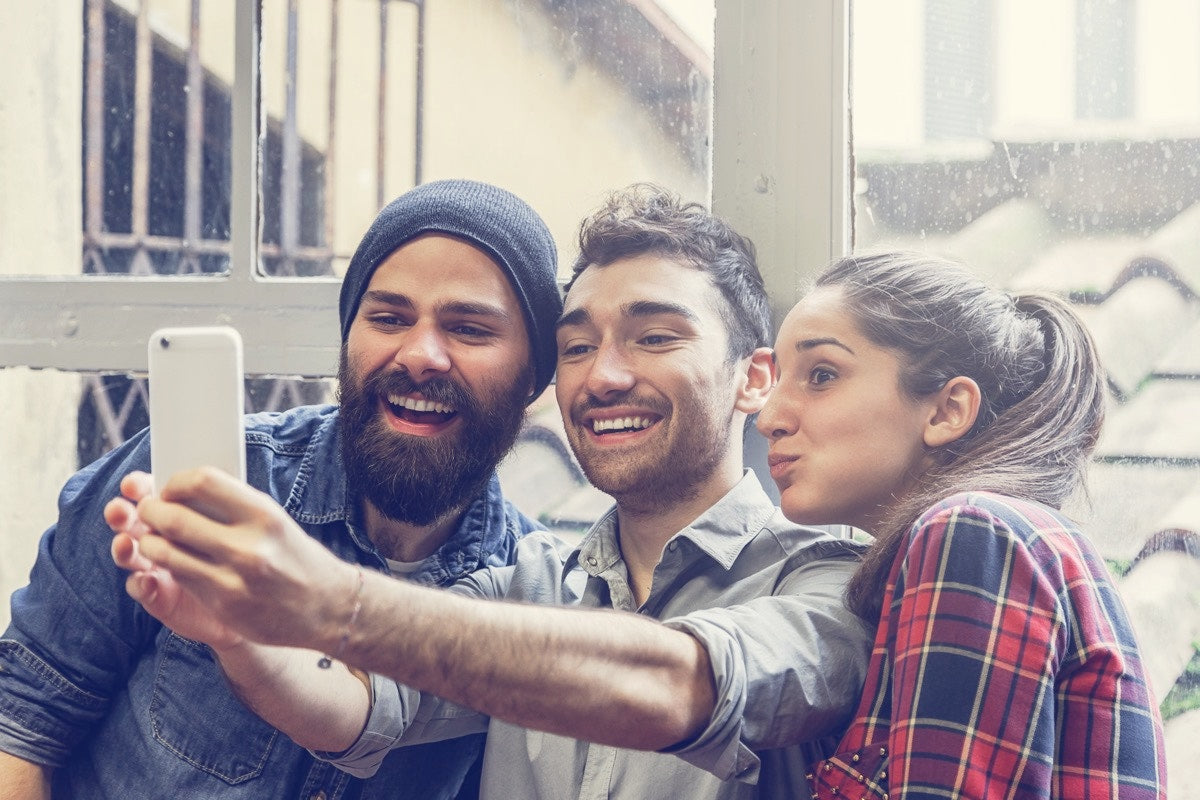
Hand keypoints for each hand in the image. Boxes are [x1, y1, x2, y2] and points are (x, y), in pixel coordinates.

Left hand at [117, 467, 355, 651]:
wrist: (328, 607)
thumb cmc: (297, 558)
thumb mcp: (275, 522)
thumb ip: (235, 508)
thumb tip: (186, 491)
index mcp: (264, 515)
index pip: (203, 482)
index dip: (175, 482)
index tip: (169, 487)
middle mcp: (249, 546)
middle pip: (175, 518)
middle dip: (150, 511)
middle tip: (146, 510)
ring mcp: (233, 579)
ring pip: (166, 553)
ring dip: (148, 542)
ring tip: (150, 537)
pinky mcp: (223, 605)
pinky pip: (180, 578)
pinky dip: (167, 566)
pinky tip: (169, 561)